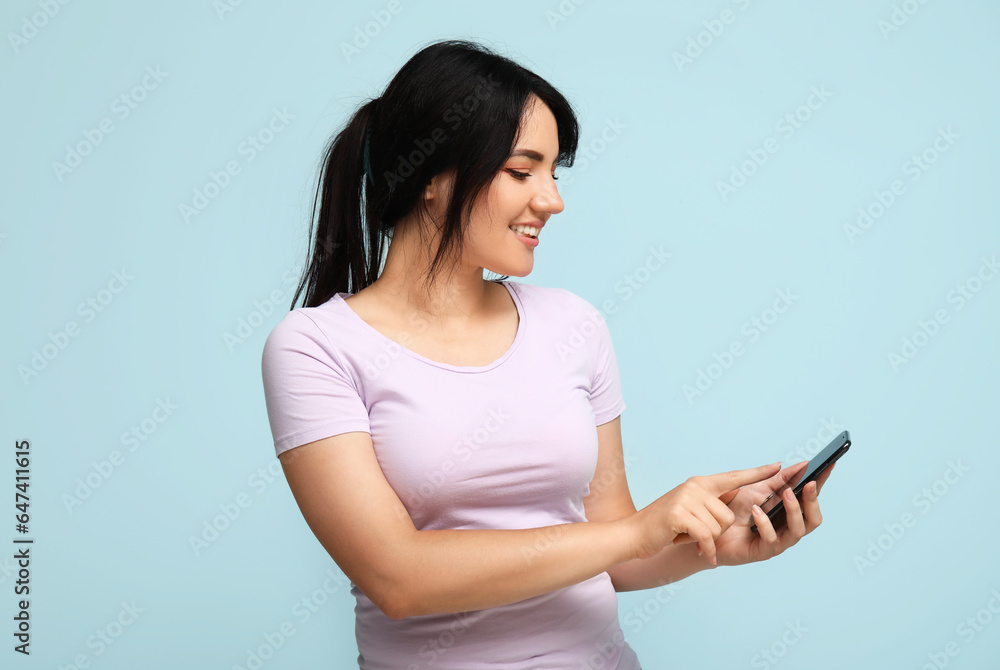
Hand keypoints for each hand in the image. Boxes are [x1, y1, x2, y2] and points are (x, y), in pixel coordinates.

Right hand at [626, 463, 782, 564]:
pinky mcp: (679, 515)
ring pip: (718, 526)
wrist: (633, 534)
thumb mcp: (689, 508)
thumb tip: (734, 496)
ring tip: (688, 537)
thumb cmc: (664, 525)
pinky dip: (706, 549)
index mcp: (700, 483)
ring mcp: (686, 499)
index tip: (779, 465)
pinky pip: (706, 536)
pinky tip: (702, 553)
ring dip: (707, 540)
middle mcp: (694, 486)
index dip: (758, 473)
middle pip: (728, 514)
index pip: (735, 477)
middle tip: (695, 533)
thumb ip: (710, 501)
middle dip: (716, 532)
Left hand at [712, 460, 836, 566]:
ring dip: (793, 511)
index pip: (809, 497)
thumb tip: (801, 465)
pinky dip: (765, 523)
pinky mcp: (762, 552)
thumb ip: (778, 479)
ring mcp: (777, 541)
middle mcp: (786, 527)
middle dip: (813, 501)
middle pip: (812, 519)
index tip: (829, 465)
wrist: (710, 527)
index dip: (821, 482)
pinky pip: (771, 540)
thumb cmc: (734, 509)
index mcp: (787, 511)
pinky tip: (756, 510)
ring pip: (797, 531)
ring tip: (787, 494)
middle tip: (809, 484)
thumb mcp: (756, 488)